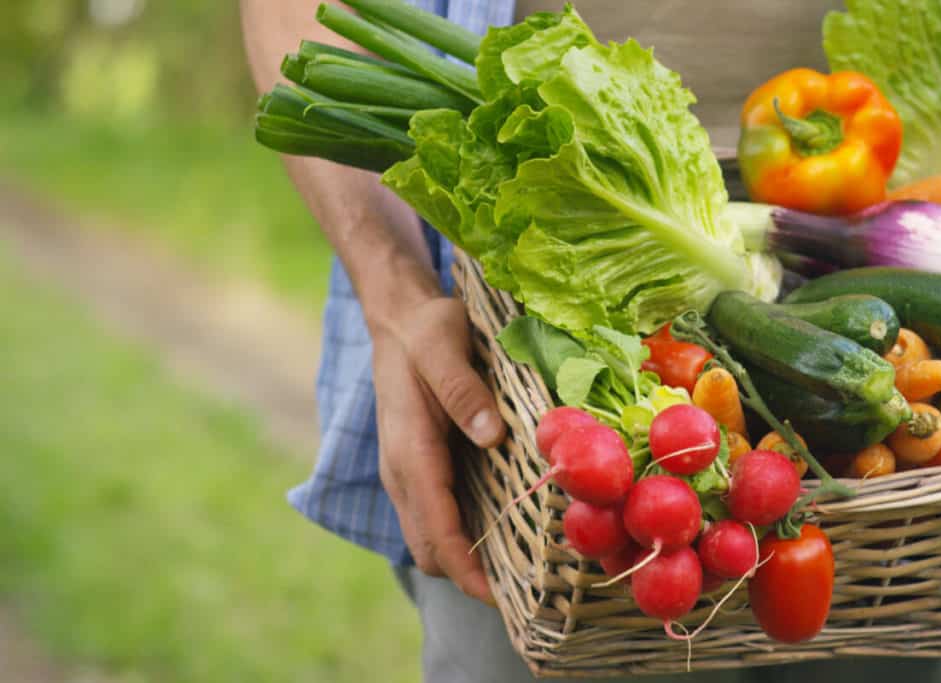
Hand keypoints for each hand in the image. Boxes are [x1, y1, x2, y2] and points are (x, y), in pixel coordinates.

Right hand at [373, 297, 505, 602]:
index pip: (435, 529)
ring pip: (430, 538)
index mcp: (409, 450)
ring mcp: (406, 473)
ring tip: (519, 570)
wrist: (399, 319)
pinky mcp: (417, 468)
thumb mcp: (443, 345)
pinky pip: (436, 516)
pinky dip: (461, 536)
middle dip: (469, 577)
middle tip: (525, 589)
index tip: (501, 598)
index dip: (466, 570)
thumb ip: (462, 389)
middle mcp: (401, 472)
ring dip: (465, 561)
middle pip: (429, 548)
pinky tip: (501, 529)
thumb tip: (490, 435)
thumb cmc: (426, 330)